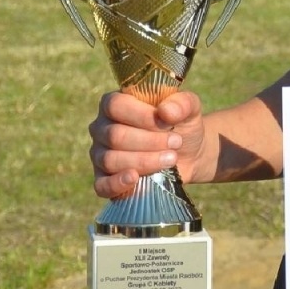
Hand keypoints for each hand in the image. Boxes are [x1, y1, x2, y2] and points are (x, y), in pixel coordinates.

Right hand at [88, 90, 211, 198]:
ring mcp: (100, 155)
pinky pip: (101, 185)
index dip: (142, 116)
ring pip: (111, 160)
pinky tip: (135, 179)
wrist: (190, 153)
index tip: (168, 124)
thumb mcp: (189, 108)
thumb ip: (182, 103)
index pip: (116, 106)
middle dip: (150, 141)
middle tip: (176, 143)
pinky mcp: (104, 180)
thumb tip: (166, 112)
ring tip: (171, 159)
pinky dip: (116, 184)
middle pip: (115, 135)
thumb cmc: (181, 124)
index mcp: (114, 104)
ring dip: (144, 161)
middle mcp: (101, 128)